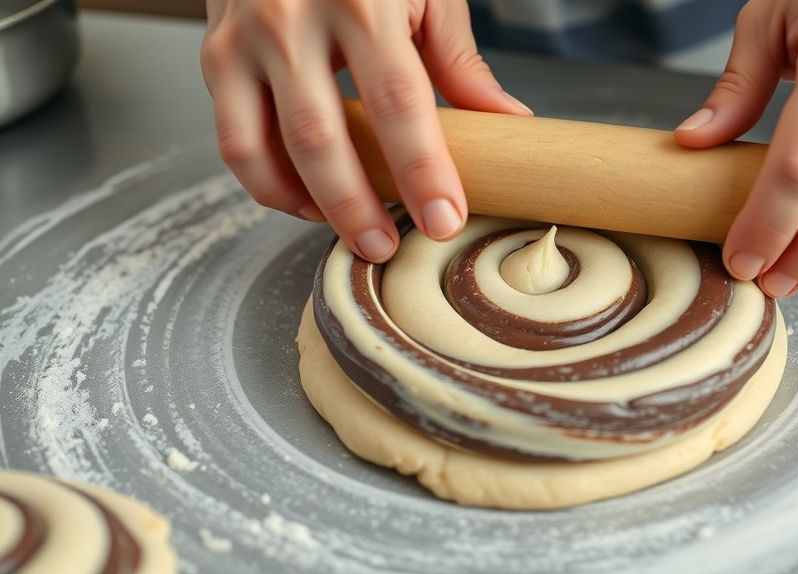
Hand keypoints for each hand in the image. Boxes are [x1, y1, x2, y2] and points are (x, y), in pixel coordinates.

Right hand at [201, 0, 531, 261]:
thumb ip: (457, 59)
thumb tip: (506, 122)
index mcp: (359, 2)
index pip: (399, 105)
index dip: (422, 171)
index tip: (444, 220)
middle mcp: (291, 20)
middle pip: (321, 139)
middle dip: (357, 207)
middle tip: (387, 248)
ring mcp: (243, 40)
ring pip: (262, 149)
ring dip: (306, 206)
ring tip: (349, 232)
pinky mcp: (214, 55)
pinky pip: (234, 140)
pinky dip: (268, 182)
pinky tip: (305, 200)